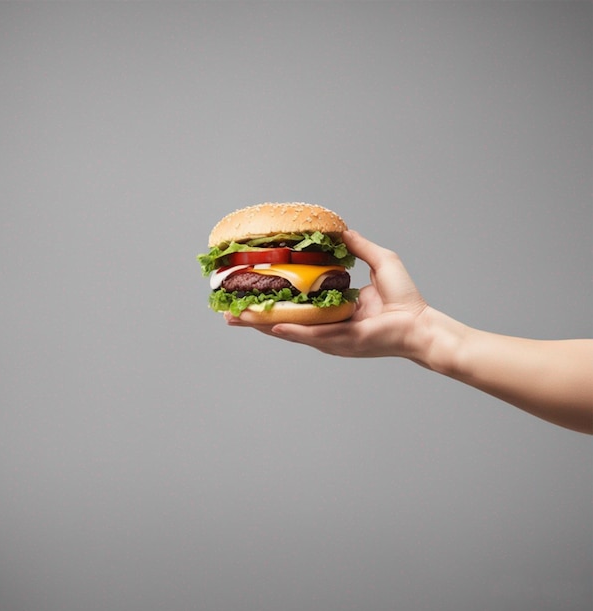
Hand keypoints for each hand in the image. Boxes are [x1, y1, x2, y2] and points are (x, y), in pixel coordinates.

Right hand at [225, 230, 429, 358]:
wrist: (420, 324)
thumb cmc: (405, 298)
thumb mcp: (379, 261)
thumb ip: (358, 246)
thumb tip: (340, 230)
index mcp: (330, 310)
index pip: (294, 304)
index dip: (271, 298)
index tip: (249, 290)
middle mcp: (325, 325)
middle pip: (282, 321)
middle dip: (254, 317)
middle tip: (228, 310)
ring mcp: (329, 336)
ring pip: (288, 330)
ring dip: (261, 325)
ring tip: (236, 318)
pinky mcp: (339, 341)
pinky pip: (310, 334)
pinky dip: (289, 329)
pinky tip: (269, 325)